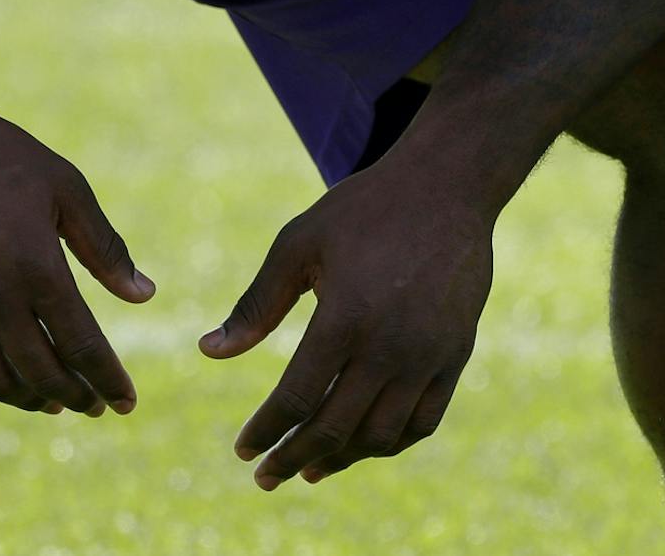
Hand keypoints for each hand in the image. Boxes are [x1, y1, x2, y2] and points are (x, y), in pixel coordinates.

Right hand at [0, 102, 153, 415]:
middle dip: (75, 396)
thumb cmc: (1, 158)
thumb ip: (105, 248)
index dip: (108, 380)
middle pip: (41, 374)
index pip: (81, 347)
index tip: (126, 403)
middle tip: (94, 405)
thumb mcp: (65, 188)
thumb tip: (144, 296)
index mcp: (36, 269)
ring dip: (28, 399)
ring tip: (52, 400)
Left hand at [200, 163, 493, 486]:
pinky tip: (362, 446)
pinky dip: (389, 444)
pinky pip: (422, 423)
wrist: (446, 188)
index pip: (297, 398)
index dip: (266, 431)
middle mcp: (390, 346)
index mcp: (345, 317)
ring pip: (380, 436)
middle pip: (335, 428)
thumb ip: (256, 304)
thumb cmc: (363, 210)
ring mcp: (428, 356)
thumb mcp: (299, 243)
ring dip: (340, 460)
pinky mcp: (455, 357)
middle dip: (293, 458)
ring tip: (309, 468)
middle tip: (264, 476)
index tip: (243, 450)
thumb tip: (209, 352)